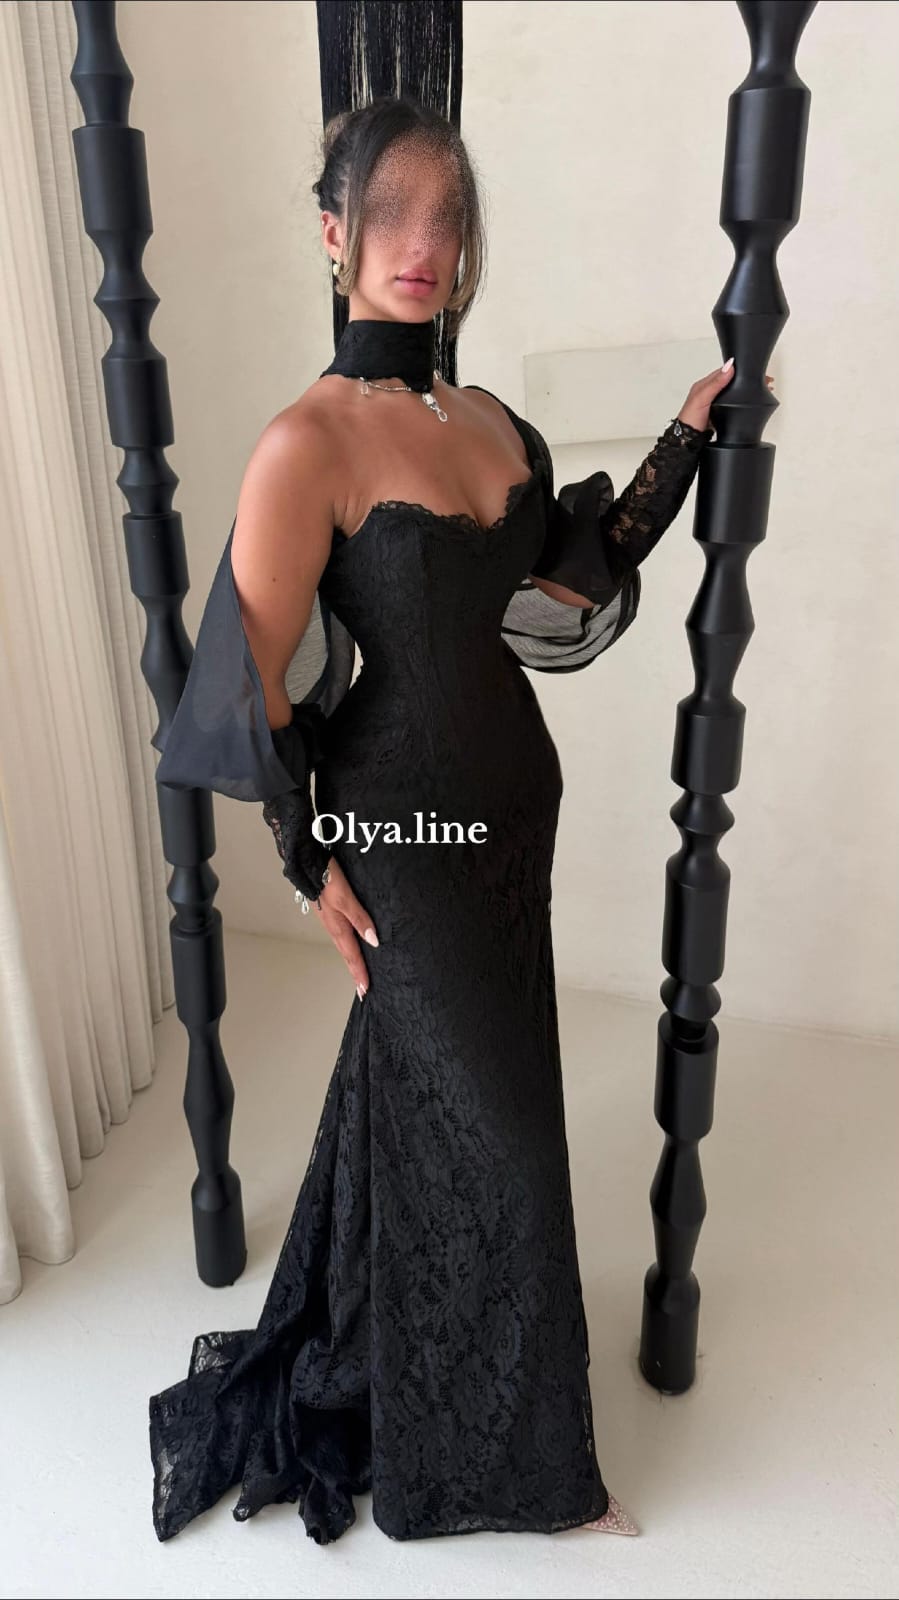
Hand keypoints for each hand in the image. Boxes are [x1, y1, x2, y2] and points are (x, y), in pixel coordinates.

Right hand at [312, 854, 378, 1000]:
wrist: (307, 862)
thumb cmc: (326, 877)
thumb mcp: (346, 898)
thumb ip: (360, 918)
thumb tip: (374, 941)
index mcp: (337, 927)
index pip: (352, 956)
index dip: (359, 973)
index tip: (365, 990)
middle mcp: (333, 927)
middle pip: (347, 955)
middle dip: (355, 972)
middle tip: (362, 989)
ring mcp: (331, 920)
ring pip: (344, 946)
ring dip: (352, 960)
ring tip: (358, 972)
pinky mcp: (331, 911)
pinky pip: (342, 935)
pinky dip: (349, 945)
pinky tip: (353, 943)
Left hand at [677, 359, 774, 432]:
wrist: (688, 440)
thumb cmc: (690, 419)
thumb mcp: (702, 398)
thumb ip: (715, 383)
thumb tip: (729, 367)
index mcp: (705, 385)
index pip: (724, 371)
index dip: (739, 369)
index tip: (752, 369)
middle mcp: (710, 392)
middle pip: (731, 381)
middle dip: (746, 379)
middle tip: (762, 379)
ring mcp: (715, 402)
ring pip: (733, 392)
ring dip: (745, 390)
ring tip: (760, 387)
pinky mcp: (719, 413)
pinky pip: (733, 403)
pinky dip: (742, 401)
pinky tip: (749, 402)